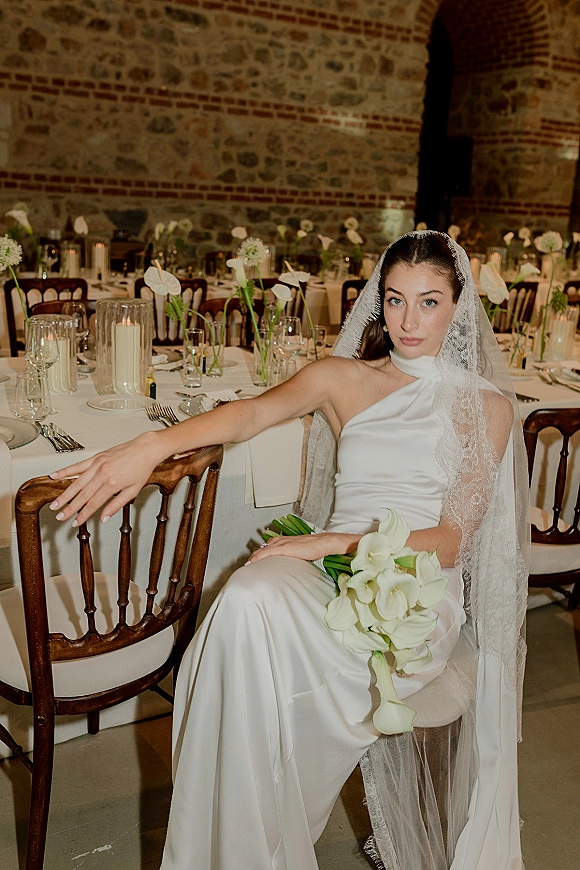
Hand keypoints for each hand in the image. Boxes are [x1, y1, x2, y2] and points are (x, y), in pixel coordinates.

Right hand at [48, 432, 166, 526]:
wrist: (145, 449)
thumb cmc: (141, 468)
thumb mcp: (133, 491)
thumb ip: (116, 505)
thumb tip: (104, 518)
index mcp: (113, 483)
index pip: (93, 503)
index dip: (83, 515)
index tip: (75, 522)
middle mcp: (103, 473)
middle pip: (82, 495)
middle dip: (70, 508)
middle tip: (60, 516)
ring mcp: (98, 464)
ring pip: (76, 482)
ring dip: (65, 494)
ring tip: (55, 503)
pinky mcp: (96, 457)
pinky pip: (77, 465)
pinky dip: (65, 471)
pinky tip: (55, 476)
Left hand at [247, 532, 358, 563]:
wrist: (323, 543)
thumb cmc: (314, 548)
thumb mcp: (300, 552)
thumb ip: (293, 556)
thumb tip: (291, 565)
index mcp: (285, 541)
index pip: (268, 547)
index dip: (260, 554)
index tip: (254, 562)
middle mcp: (281, 540)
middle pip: (263, 548)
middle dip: (255, 556)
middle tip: (248, 565)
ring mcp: (283, 543)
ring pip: (263, 549)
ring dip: (254, 557)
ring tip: (248, 564)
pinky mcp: (285, 547)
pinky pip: (268, 552)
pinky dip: (259, 556)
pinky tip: (253, 562)